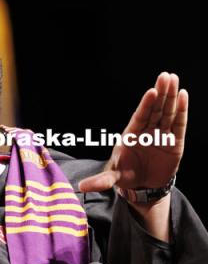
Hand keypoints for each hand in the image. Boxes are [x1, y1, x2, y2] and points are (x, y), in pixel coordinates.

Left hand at [79, 72, 187, 192]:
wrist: (143, 186)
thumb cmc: (126, 176)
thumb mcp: (113, 178)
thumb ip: (101, 181)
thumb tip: (81, 187)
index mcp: (131, 135)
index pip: (140, 117)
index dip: (146, 104)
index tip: (151, 91)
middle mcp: (146, 131)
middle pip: (155, 110)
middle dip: (160, 93)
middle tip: (165, 76)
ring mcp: (160, 135)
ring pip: (167, 113)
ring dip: (171, 97)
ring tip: (174, 79)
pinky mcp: (174, 142)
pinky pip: (178, 124)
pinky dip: (181, 111)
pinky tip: (183, 96)